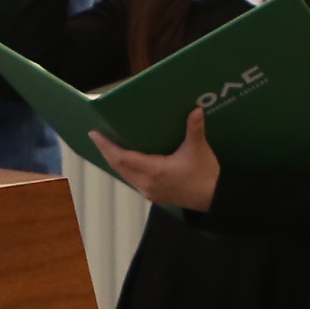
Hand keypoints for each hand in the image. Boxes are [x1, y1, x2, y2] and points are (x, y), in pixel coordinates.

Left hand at [93, 106, 219, 210]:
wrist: (214, 199)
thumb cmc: (205, 174)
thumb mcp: (199, 150)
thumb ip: (195, 129)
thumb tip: (195, 109)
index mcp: (154, 171)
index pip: (122, 158)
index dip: (107, 147)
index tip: (95, 134)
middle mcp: (147, 183)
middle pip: (119, 167)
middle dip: (107, 152)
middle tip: (98, 136)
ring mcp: (149, 191)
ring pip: (125, 174)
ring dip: (116, 161)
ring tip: (109, 146)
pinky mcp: (153, 195)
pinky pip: (133, 179)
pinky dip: (126, 168)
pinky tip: (127, 160)